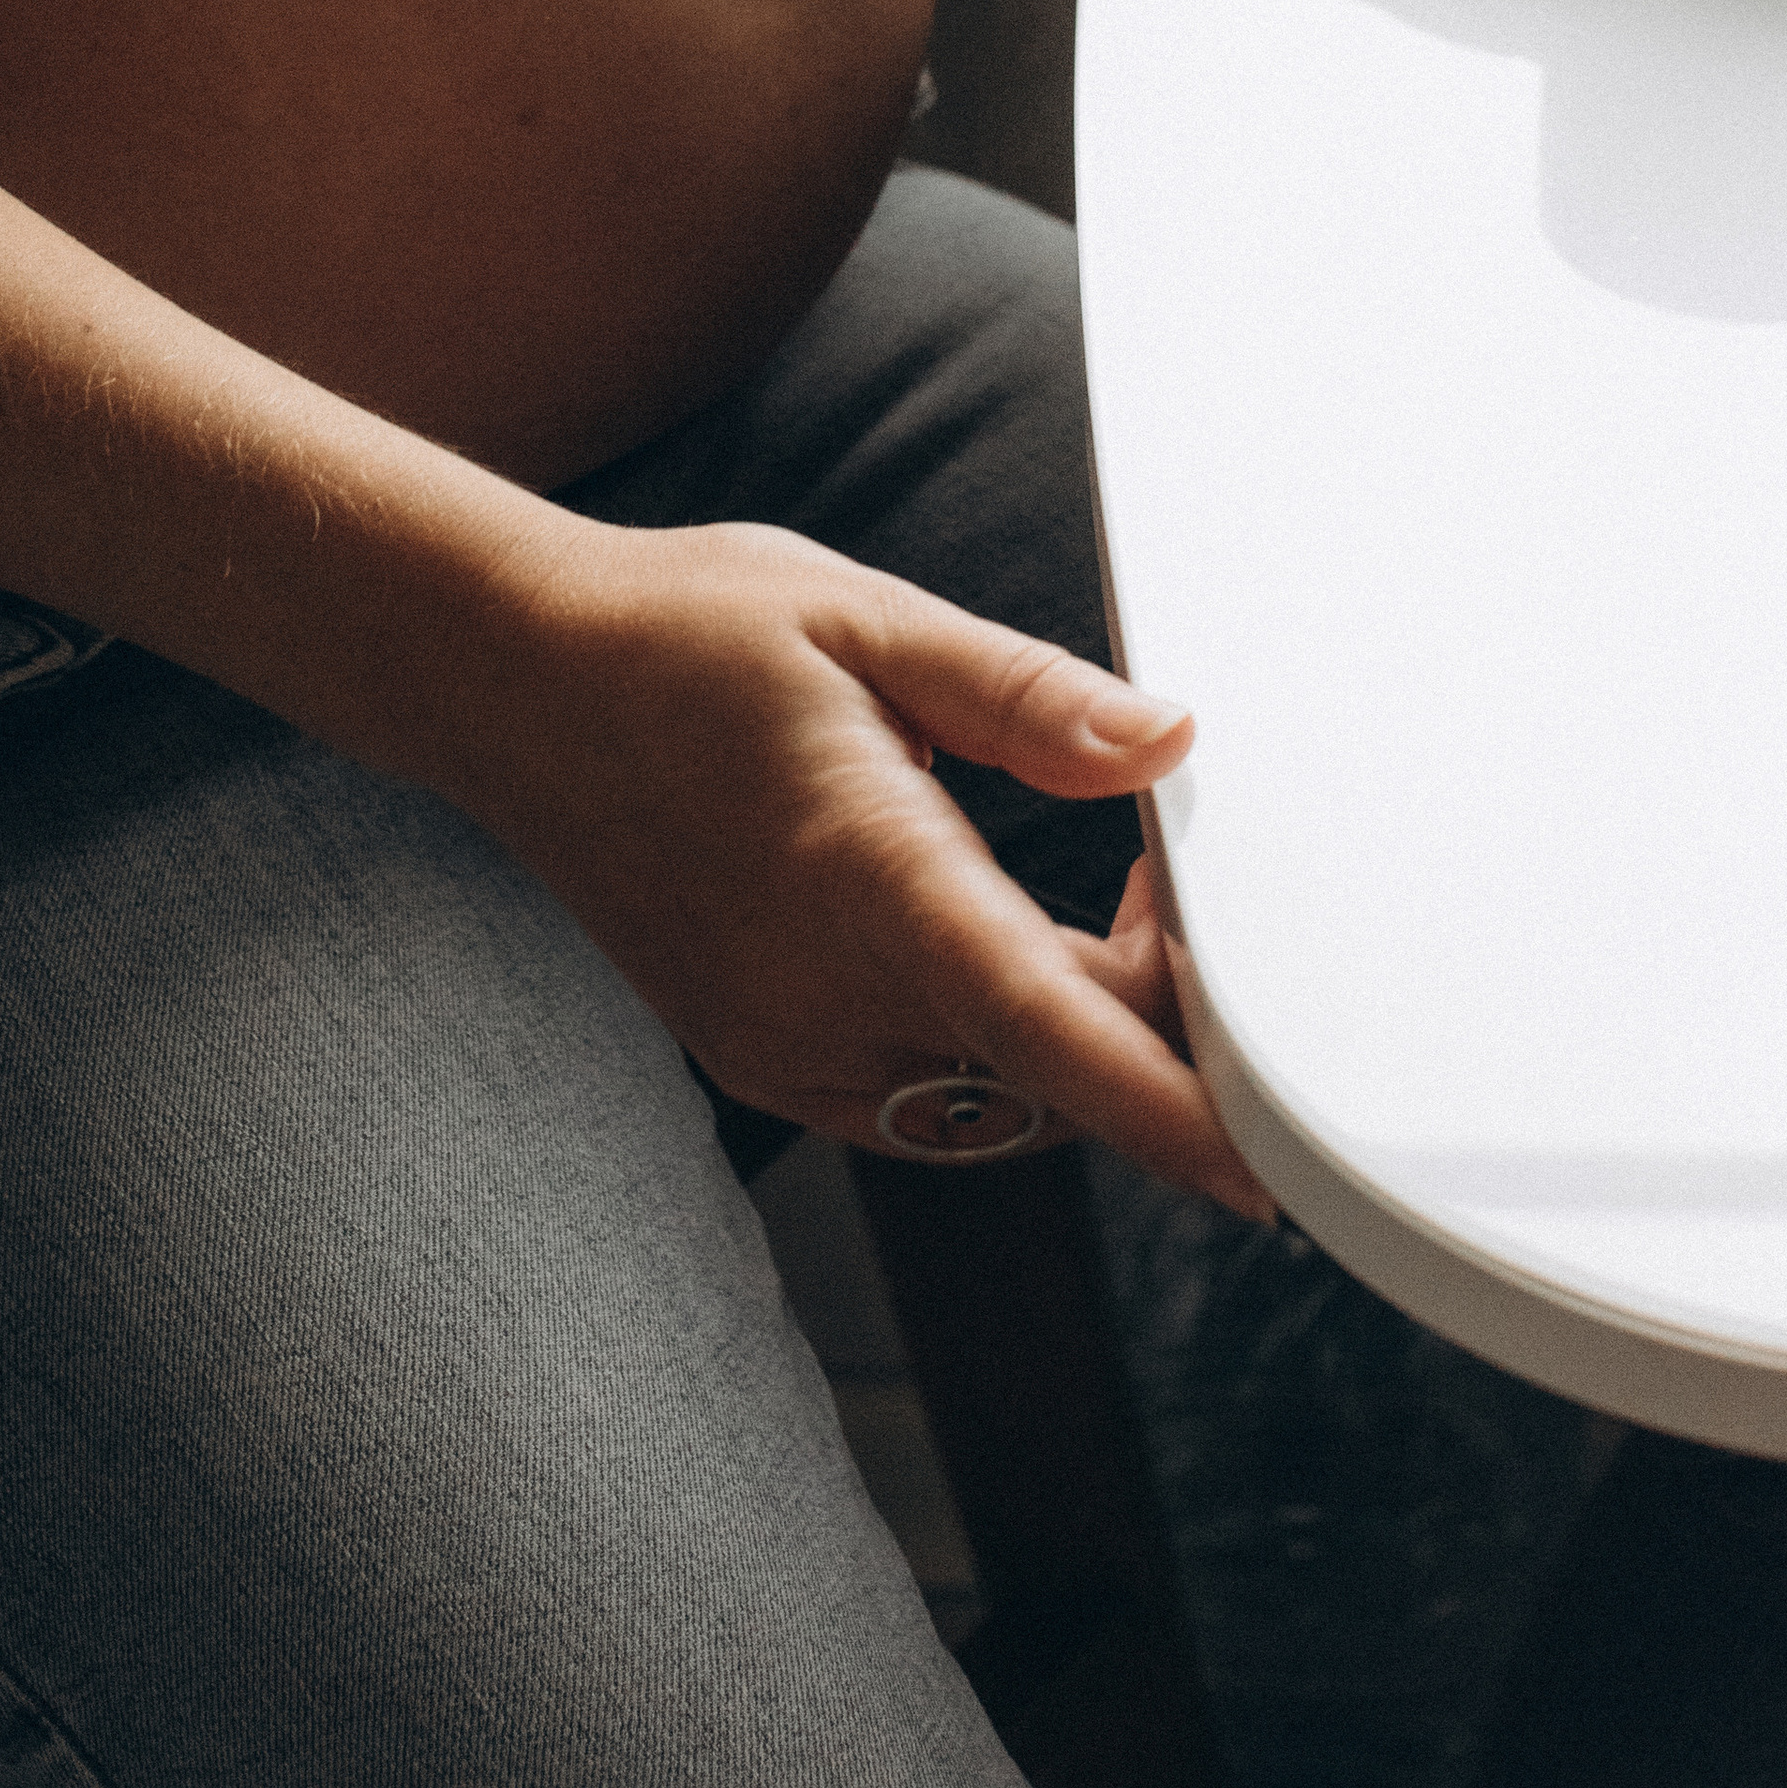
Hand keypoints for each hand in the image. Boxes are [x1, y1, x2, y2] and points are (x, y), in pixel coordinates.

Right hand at [464, 514, 1273, 1217]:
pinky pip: (925, 1093)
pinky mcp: (759, 1055)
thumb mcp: (866, 620)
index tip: (1276, 1167)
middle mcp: (820, 993)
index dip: (1175, 1111)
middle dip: (1154, 1003)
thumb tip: (1167, 738)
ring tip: (1090, 886)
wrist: (510, 681)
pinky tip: (988, 932)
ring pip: (997, 1094)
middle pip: (1054, 1067)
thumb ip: (1026, 695)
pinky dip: (997, 1040)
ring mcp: (782, 1044)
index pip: (1052, 1029)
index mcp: (864, 877)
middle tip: (1163, 859)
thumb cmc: (681, 630)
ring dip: (1077, 1027)